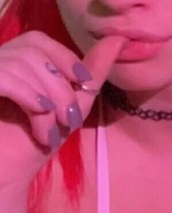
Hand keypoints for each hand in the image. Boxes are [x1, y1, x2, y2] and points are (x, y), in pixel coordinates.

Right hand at [0, 32, 124, 168]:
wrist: (5, 174)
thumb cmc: (34, 141)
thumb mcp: (73, 103)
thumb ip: (93, 71)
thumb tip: (119, 38)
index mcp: (11, 62)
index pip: (38, 39)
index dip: (65, 58)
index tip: (83, 84)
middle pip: (33, 50)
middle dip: (60, 85)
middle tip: (67, 118)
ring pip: (21, 64)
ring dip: (47, 99)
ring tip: (49, 128)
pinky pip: (4, 77)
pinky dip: (28, 96)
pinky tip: (38, 115)